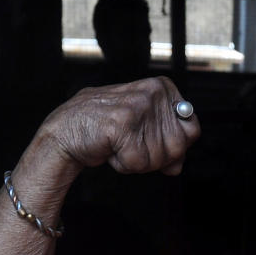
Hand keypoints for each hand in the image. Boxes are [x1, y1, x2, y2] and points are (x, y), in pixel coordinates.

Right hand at [40, 77, 200, 174]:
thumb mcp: (142, 130)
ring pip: (159, 158)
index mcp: (163, 87)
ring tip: (118, 145)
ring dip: (137, 162)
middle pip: (178, 147)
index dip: (172, 147)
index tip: (149, 140)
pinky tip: (109, 149)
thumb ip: (167, 144)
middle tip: (131, 146)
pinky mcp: (123, 124)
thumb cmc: (104, 129)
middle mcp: (154, 91)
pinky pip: (138, 164)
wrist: (63, 131)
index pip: (192, 131)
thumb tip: (177, 167)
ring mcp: (139, 106)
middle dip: (155, 157)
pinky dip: (123, 165)